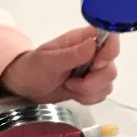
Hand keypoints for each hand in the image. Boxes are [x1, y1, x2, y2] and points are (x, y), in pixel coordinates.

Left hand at [0, 27, 119, 104]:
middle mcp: (92, 53)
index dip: (109, 53)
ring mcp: (93, 70)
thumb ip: (72, 54)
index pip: (111, 38)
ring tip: (69, 86)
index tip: (94, 65)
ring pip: (108, 84)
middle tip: (71, 81)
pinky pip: (101, 94)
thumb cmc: (34, 67)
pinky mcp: (91, 85)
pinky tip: (73, 93)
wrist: (26, 84)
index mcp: (83, 39)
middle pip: (111, 68)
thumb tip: (93, 45)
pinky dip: (88, 98)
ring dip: (88, 91)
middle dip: (93, 81)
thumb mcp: (49, 60)